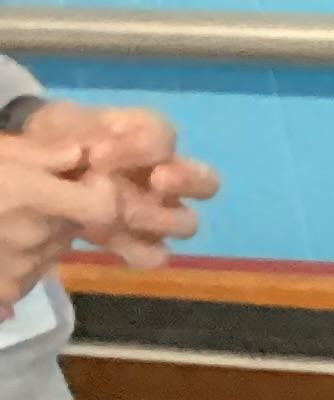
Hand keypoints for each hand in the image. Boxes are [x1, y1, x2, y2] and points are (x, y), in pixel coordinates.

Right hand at [0, 143, 101, 306]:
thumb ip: (38, 153)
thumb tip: (82, 154)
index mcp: (29, 197)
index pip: (104, 205)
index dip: (103, 191)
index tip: (85, 178)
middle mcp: (33, 238)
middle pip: (80, 226)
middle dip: (69, 206)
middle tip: (37, 188)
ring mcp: (21, 269)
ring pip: (58, 247)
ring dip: (46, 229)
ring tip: (9, 211)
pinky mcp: (6, 291)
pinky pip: (33, 269)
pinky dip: (25, 253)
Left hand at [3, 108, 213, 269]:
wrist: (39, 163)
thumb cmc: (63, 137)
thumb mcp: (66, 123)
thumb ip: (86, 135)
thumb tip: (98, 158)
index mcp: (152, 138)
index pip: (165, 138)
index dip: (141, 149)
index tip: (98, 155)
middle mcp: (168, 176)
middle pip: (206, 182)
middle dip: (185, 182)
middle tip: (157, 181)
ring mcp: (160, 212)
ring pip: (186, 223)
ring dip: (156, 219)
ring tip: (120, 213)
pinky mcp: (141, 242)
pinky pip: (156, 254)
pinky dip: (135, 249)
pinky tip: (105, 237)